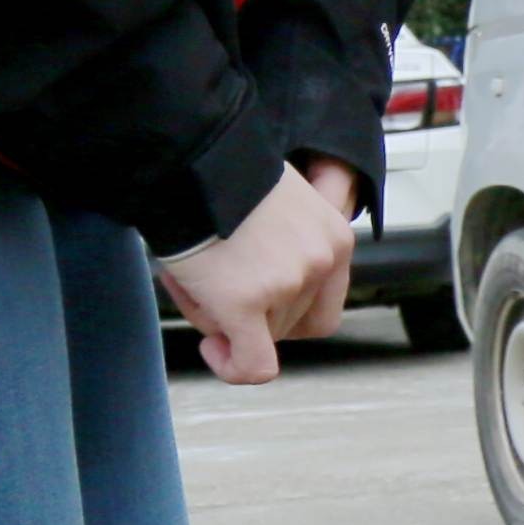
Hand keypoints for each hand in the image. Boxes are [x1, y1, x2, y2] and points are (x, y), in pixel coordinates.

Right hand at [158, 163, 352, 385]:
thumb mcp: (280, 205)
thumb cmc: (220, 176)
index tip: (257, 301)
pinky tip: (211, 349)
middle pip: (292, 322)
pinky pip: (253, 365)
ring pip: (262, 336)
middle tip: (212, 278)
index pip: (323, 301)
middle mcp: (321, 261)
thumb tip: (267, 299)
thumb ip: (288, 248)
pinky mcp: (248, 302)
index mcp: (335, 236)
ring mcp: (287, 283)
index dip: (287, 309)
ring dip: (226, 317)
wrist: (187, 157)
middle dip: (251, 312)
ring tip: (198, 275)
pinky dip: (232, 366)